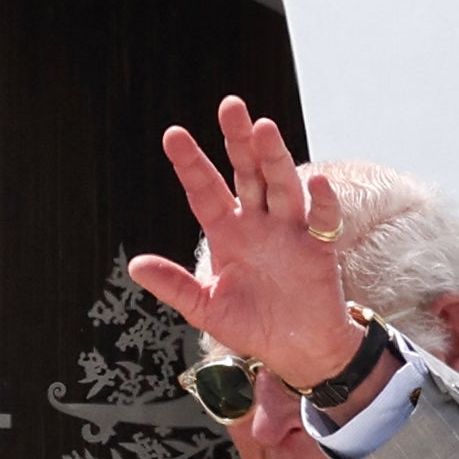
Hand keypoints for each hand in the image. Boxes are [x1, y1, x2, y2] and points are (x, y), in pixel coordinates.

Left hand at [125, 96, 353, 388]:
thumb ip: (175, 285)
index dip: (190, 163)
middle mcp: (258, 223)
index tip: (173, 135)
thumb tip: (136, 265)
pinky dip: (323, 202)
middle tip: (229, 107)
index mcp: (227, 233)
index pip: (205, 190)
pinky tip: (317, 184)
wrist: (297, 351)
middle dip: (238, 141)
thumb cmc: (253, 326)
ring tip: (264, 129)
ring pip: (282, 185)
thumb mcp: (206, 309)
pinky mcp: (319, 249)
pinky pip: (323, 220)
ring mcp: (289, 232)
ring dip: (274, 158)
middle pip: (247, 173)